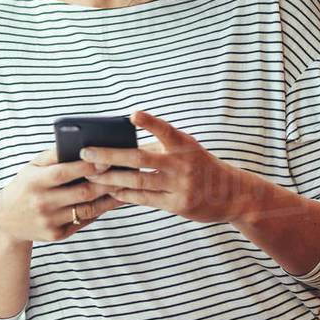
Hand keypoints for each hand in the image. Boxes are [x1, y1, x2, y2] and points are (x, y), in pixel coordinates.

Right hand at [0, 146, 124, 243]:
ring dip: (109, 199)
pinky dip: (99, 211)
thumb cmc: (25, 186)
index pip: (64, 173)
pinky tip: (111, 202)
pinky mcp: (57, 235)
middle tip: (126, 173)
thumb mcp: (32, 167)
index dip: (86, 167)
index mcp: (34, 182)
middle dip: (106, 183)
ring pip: (88, 209)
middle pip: (82, 192)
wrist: (5, 220)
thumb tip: (82, 145)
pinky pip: (84, 221)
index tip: (106, 160)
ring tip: (125, 187)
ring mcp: (50, 221)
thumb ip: (54, 155)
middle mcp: (42, 203)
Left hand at [82, 110, 266, 223]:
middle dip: (110, 155)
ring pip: (138, 181)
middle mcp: (182, 164)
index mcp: (184, 145)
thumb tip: (120, 145)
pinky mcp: (178, 205)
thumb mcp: (187, 150)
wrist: (233, 194)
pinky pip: (145, 199)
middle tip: (85, 152)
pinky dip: (125, 194)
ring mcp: (181, 185)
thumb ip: (159, 146)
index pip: (165, 130)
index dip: (150, 122)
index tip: (133, 115)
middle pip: (140, 158)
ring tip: (89, 174)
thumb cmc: (200, 166)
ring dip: (111, 178)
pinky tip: (109, 190)